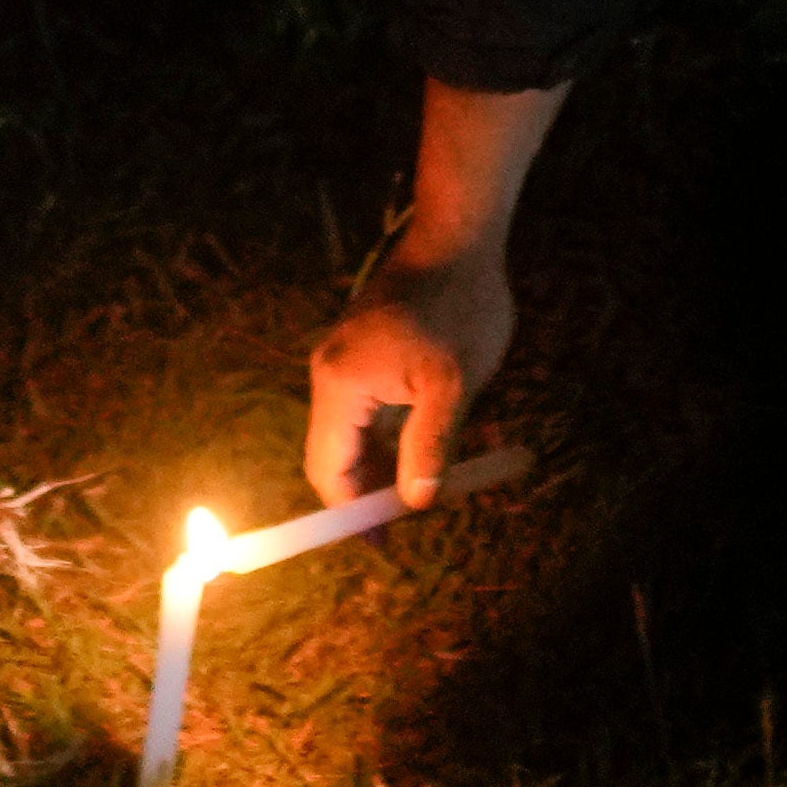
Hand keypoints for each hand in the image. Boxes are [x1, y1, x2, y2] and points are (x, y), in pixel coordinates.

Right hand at [302, 242, 512, 509]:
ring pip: (358, 435)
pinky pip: (372, 411)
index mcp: (339, 385)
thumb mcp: (454, 384)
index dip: (351, 515)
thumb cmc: (459, 306)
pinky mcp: (366, 353)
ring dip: (389, 464)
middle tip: (413, 521)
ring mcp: (346, 361)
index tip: (382, 547)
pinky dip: (397, 436)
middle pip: (337, 456)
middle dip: (372, 493)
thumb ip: (430, 445)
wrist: (457, 239)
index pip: (328, 471)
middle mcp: (330, 374)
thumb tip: (415, 504)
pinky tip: (432, 447)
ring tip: (431, 487)